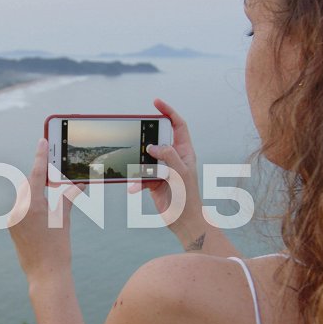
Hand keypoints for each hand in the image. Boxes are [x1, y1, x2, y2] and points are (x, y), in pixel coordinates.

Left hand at [8, 138, 84, 283]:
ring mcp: (13, 218)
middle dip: (42, 178)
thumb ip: (68, 197)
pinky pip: (21, 207)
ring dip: (37, 192)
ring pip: (25, 195)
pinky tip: (43, 211)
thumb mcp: (64, 219)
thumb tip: (79, 182)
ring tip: (52, 196)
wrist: (45, 274)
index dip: (41, 156)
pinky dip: (32, 204)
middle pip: (30, 183)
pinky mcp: (11, 226)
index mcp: (33, 205)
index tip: (42, 140)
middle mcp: (19, 209)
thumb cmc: (58, 248)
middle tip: (56, 173)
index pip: (38, 174)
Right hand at [128, 99, 205, 250]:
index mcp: (185, 152)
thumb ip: (168, 156)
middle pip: (158, 139)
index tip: (156, 102)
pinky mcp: (153, 181)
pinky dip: (136, 181)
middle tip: (138, 133)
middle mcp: (174, 158)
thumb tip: (153, 146)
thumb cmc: (188, 198)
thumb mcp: (181, 174)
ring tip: (136, 168)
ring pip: (146, 158)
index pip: (178, 125)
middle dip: (147, 137)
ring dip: (138, 164)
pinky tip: (134, 187)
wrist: (183, 221)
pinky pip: (141, 175)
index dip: (168, 111)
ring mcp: (163, 169)